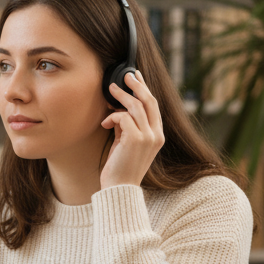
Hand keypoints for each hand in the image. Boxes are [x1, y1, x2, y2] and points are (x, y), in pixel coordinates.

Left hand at [99, 70, 163, 189]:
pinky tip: (105, 124)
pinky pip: (123, 116)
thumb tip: (120, 109)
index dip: (145, 89)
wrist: (119, 189)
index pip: (154, 106)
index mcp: (158, 136)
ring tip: (111, 90)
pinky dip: (112, 116)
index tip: (136, 77)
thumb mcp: (127, 143)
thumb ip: (128, 126)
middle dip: (137, 85)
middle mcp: (156, 135)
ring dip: (121, 96)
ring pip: (135, 105)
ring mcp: (148, 137)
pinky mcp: (135, 139)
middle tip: (126, 75)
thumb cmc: (121, 168)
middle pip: (149, 101)